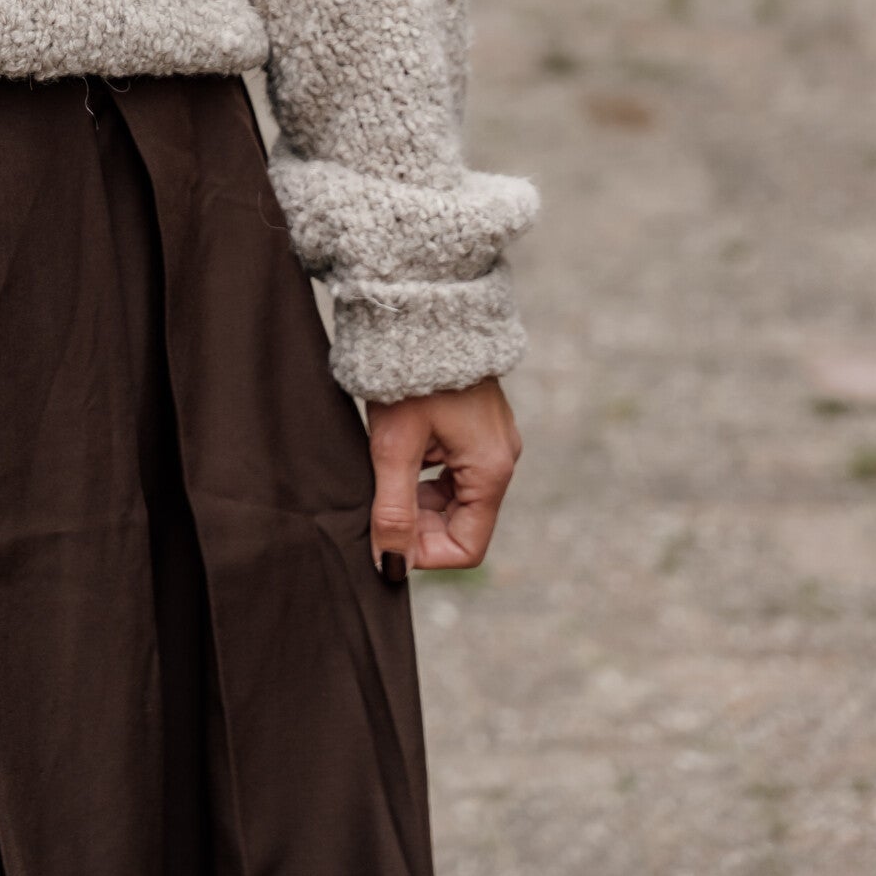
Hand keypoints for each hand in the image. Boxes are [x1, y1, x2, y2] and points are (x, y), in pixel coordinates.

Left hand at [367, 375, 520, 577]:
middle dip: (418, 525)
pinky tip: (396, 450)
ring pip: (453, 498)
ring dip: (417, 498)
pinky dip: (423, 473)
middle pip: (460, 523)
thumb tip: (391, 567)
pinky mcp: (476, 426)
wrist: (422, 308)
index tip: (386, 537)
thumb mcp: (394, 446)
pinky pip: (452, 470)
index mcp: (492, 470)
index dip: (424, 553)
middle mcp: (501, 459)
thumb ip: (393, 509)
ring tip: (382, 469)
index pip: (466, 547)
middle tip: (375, 503)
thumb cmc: (409, 374)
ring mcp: (491, 441)